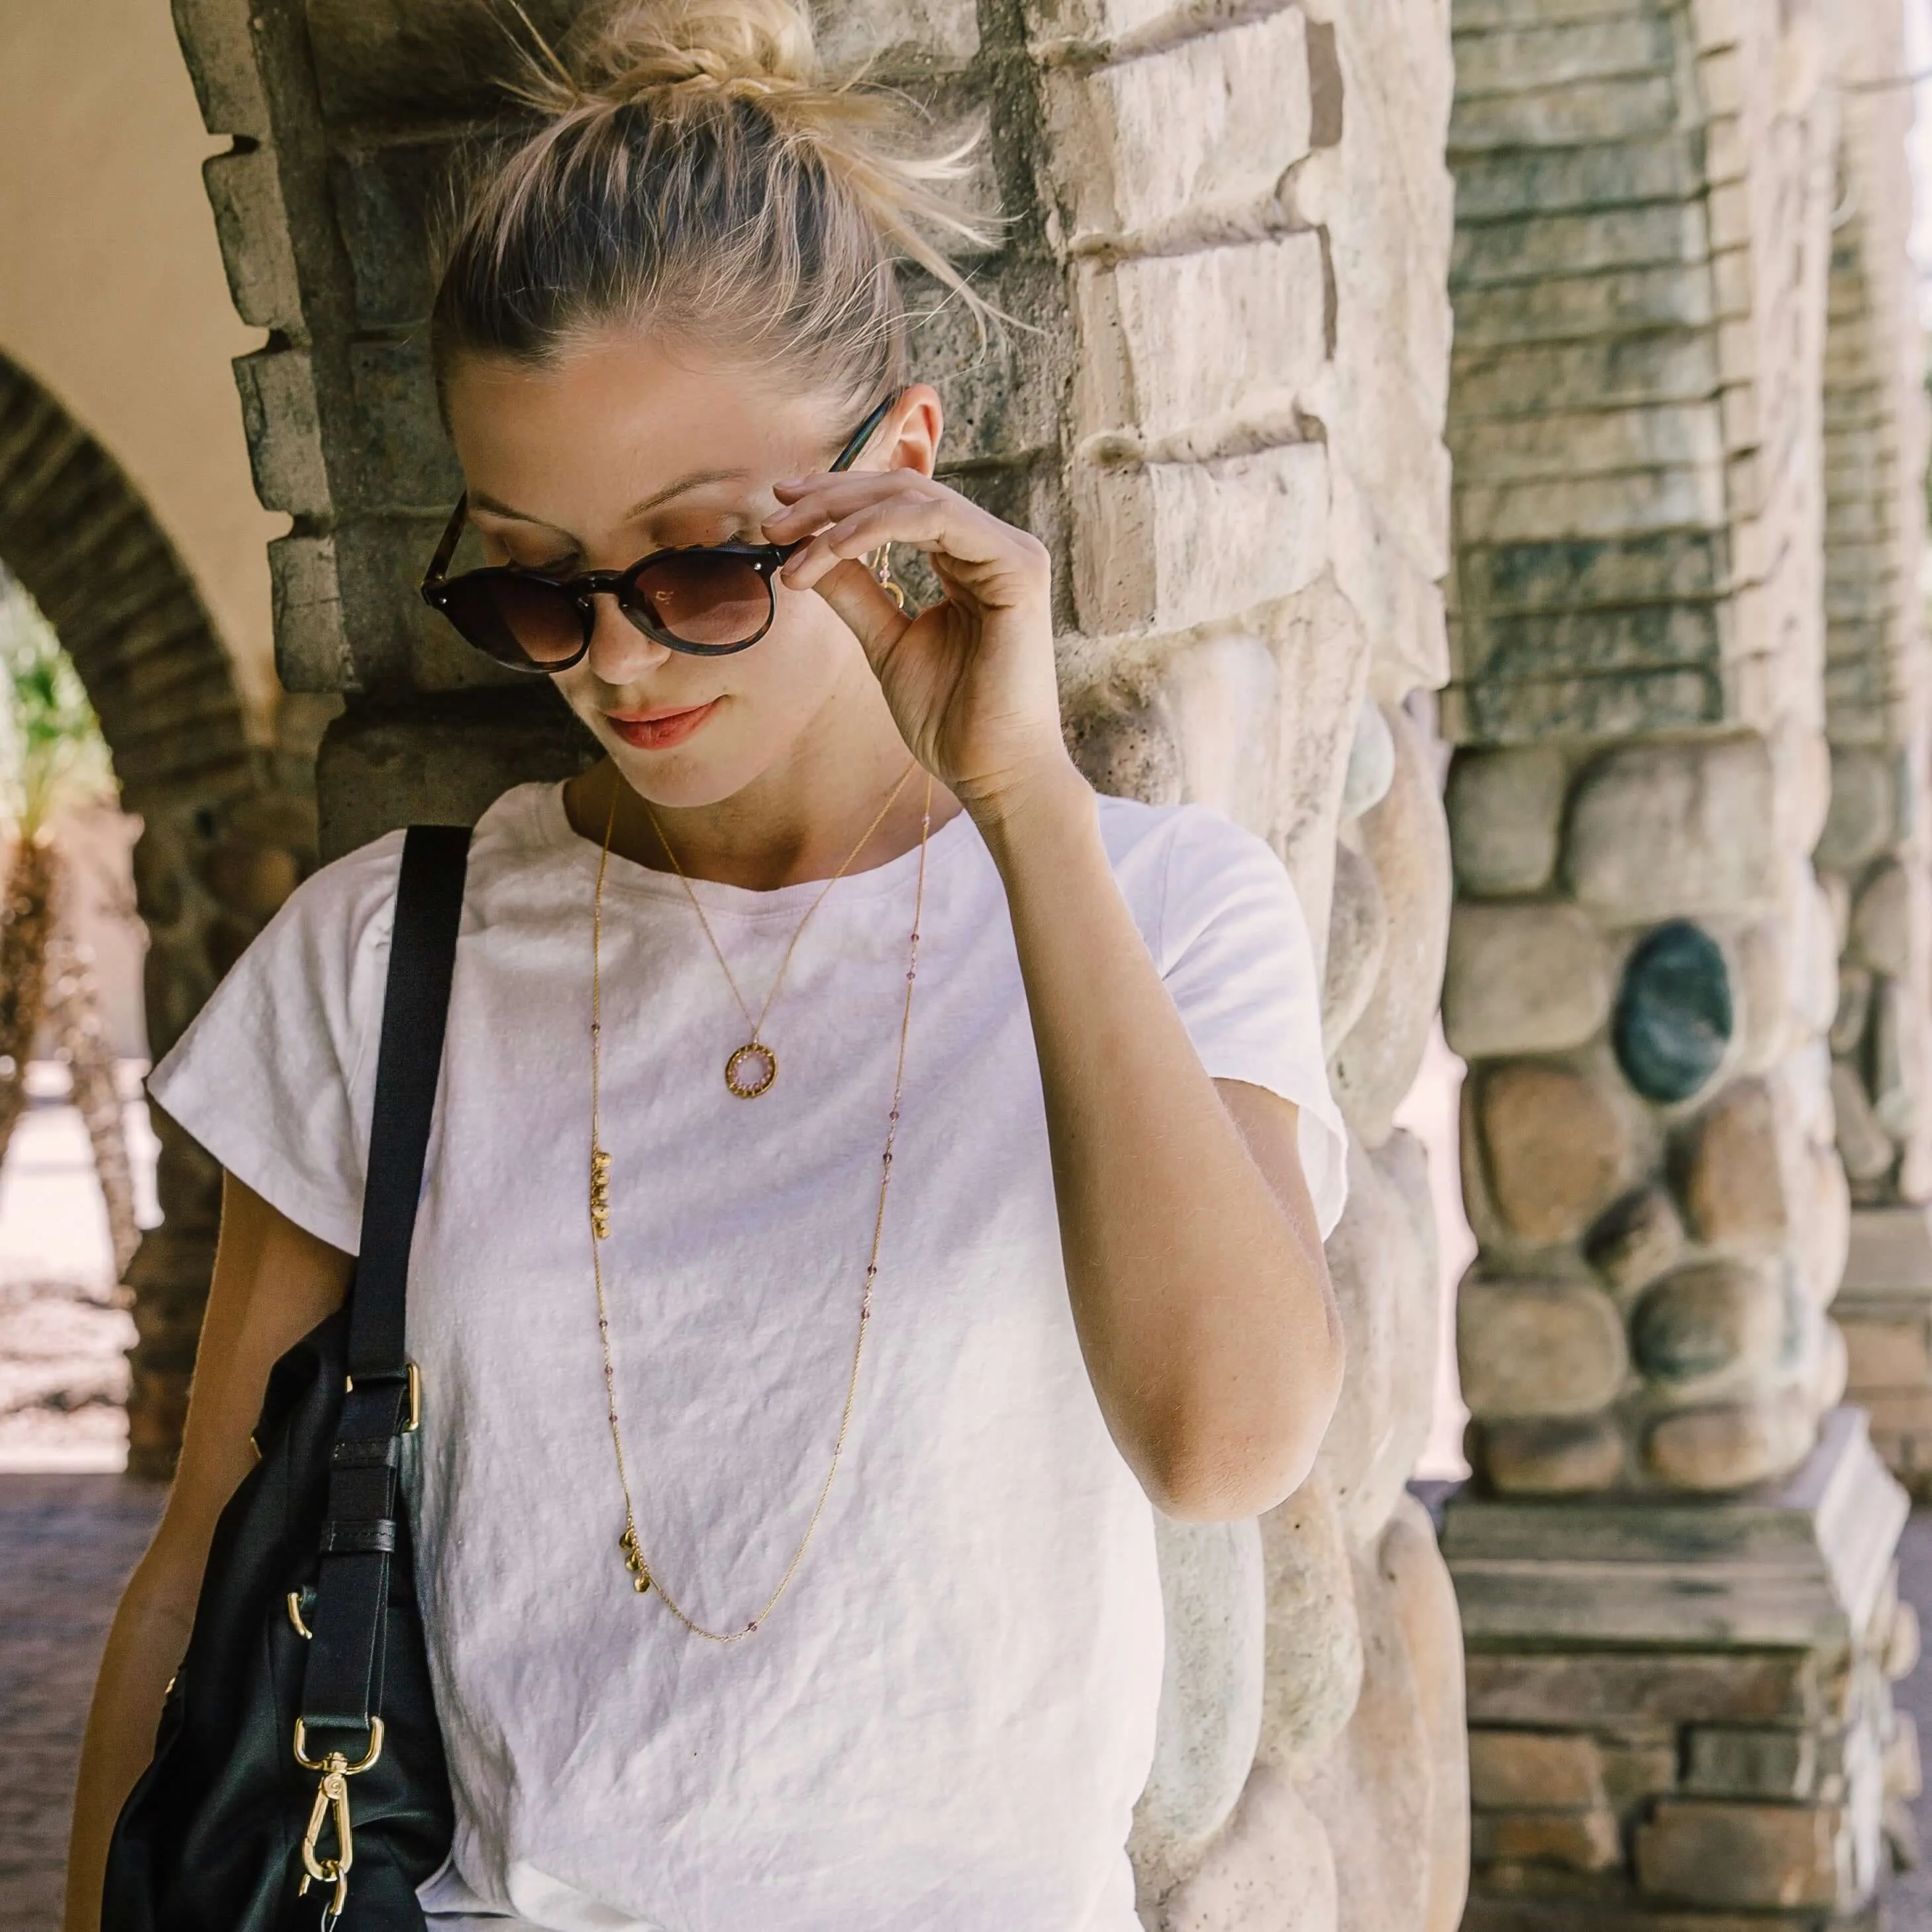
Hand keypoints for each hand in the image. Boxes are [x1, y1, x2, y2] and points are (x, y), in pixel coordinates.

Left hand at [763, 468, 1075, 818]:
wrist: (993, 772)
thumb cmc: (950, 720)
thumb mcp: (886, 644)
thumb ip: (855, 594)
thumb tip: (805, 554)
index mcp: (970, 560)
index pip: (898, 506)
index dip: (836, 501)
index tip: (779, 518)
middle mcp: (994, 546)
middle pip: (902, 490)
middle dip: (829, 498)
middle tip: (772, 520)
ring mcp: (1011, 552)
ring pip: (914, 497)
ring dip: (841, 513)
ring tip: (789, 540)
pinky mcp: (1017, 566)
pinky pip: (935, 520)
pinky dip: (874, 528)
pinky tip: (831, 549)